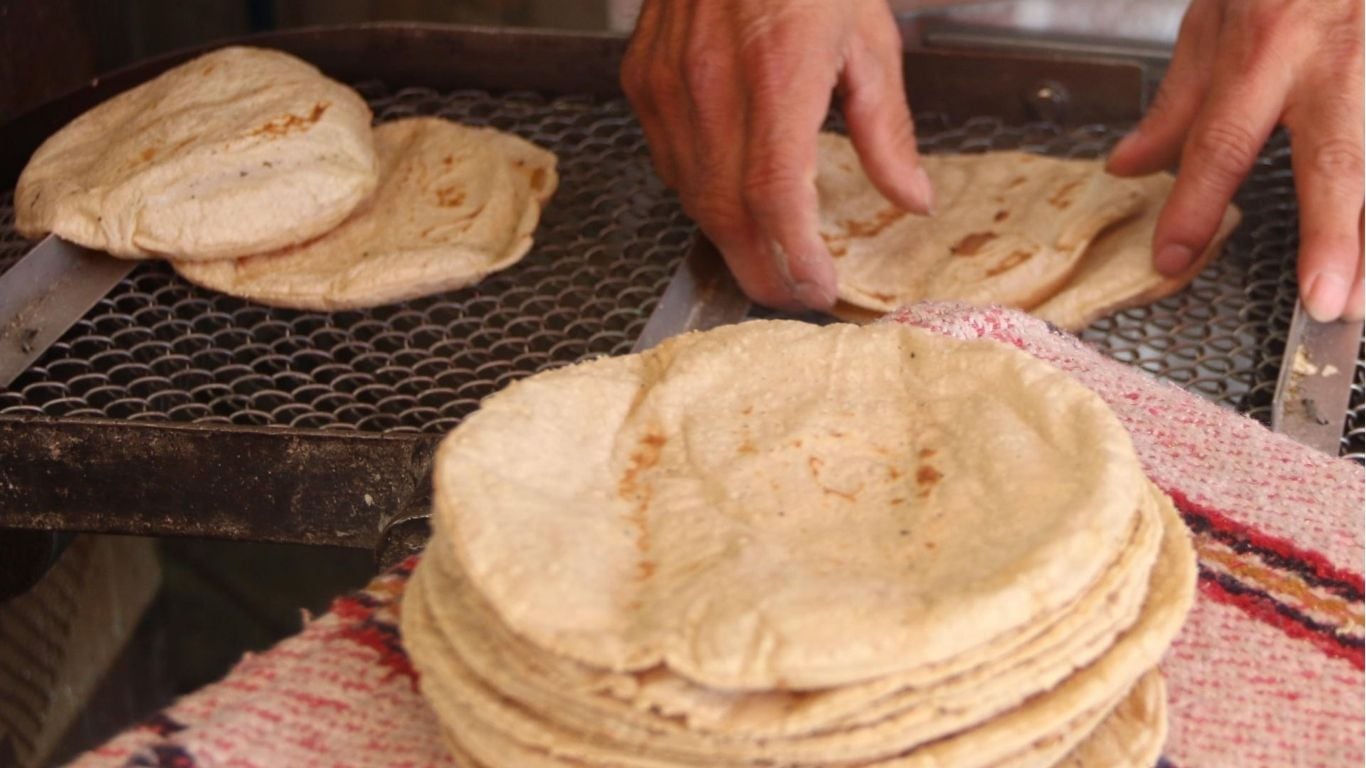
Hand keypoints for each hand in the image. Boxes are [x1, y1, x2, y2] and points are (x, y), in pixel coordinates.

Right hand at [621, 0, 933, 310]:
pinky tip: (731, 206)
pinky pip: (668, 164)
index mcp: (778, 72)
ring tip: (771, 263)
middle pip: (727, 214)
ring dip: (732, 242)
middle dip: (763, 272)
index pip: (775, 196)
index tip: (820, 289)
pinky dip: (701, 198)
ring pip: (691, 197)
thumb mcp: (868, 38)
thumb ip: (886, 129)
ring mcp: (668, 85)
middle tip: (797, 297)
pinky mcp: (643, 80)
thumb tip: (911, 197)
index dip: (795, 257)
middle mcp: (711, 84)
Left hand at [1107, 0, 1363, 322]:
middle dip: (1332, 235)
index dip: (1195, 204)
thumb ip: (1179, 101)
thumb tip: (1128, 165)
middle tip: (1324, 301)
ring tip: (1361, 301)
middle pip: (1337, 158)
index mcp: (1267, 44)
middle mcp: (1336, 59)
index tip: (1173, 258)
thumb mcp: (1217, 15)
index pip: (1222, 140)